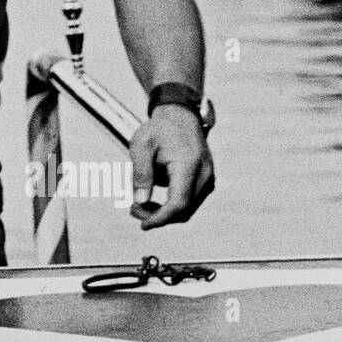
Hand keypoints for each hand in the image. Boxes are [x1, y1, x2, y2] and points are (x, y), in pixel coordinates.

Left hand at [128, 105, 214, 229]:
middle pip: (183, 210)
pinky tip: (152, 199)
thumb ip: (140, 172)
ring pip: (187, 209)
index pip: (179, 203)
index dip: (160, 218)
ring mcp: (208, 179)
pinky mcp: (206, 181)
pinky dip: (171, 205)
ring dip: (164, 212)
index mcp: (189, 165)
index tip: (143, 224)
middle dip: (158, 217)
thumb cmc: (158, 129)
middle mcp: (204, 175)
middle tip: (133, 210)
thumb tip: (139, 201)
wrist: (180, 117)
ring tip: (139, 204)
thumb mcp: (141, 145)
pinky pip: (190, 201)